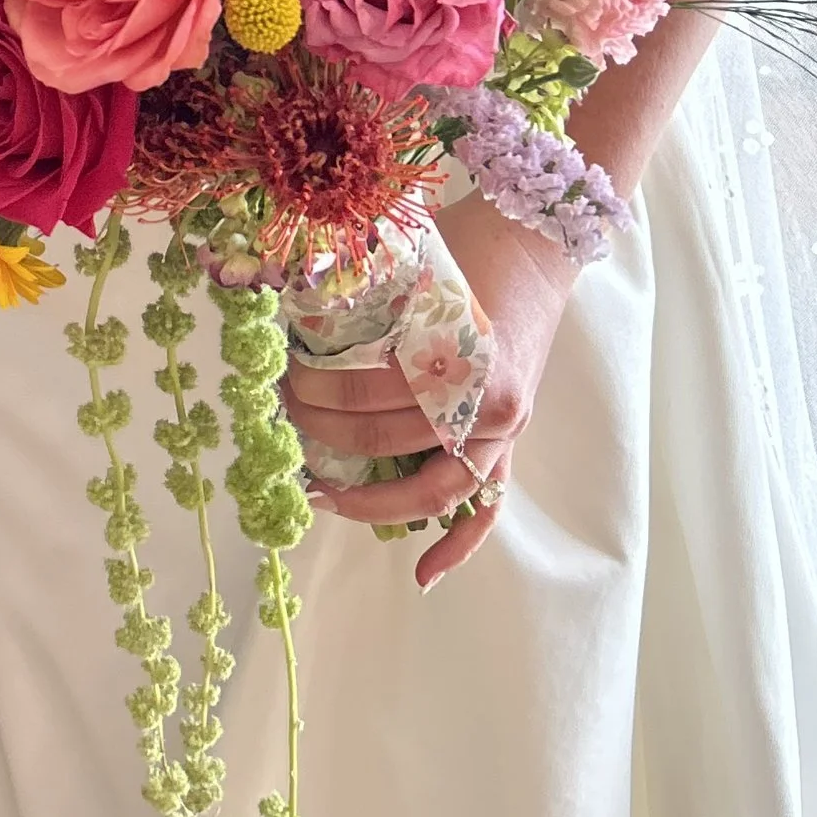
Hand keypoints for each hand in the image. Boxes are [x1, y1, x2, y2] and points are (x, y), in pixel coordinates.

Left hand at [283, 196, 582, 587]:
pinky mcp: (511, 439)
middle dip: (323, 431)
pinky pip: (489, 507)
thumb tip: (290, 319)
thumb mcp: (411, 262)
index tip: (281, 379)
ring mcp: (504, 427)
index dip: (315, 389)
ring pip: (431, 488)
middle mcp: (486, 402)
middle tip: (285, 416)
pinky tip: (423, 574)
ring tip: (320, 491)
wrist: (535, 242)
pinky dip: (458, 544)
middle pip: (389, 438)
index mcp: (460, 352)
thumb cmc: (469, 243)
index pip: (370, 390)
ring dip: (368, 497)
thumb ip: (365, 298)